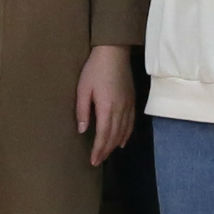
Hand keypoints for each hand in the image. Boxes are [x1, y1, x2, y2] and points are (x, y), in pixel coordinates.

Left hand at [77, 43, 136, 165]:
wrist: (114, 52)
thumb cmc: (94, 69)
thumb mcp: (82, 89)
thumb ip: (82, 111)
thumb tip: (82, 130)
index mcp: (107, 108)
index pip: (103, 135)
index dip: (99, 150)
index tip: (94, 161)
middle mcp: (120, 110)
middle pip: (114, 136)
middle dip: (106, 151)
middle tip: (98, 161)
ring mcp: (128, 105)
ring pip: (123, 131)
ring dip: (115, 145)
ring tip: (107, 154)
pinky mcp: (132, 100)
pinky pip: (131, 122)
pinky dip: (126, 134)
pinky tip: (122, 141)